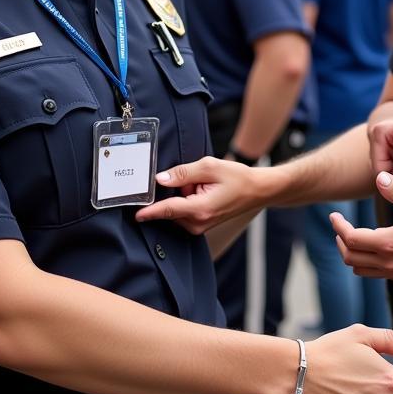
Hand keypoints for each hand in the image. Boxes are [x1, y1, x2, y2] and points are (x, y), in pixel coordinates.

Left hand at [135, 156, 264, 232]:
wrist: (257, 190)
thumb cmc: (237, 178)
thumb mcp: (209, 167)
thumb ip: (182, 173)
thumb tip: (160, 179)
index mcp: (199, 209)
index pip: (166, 210)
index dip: (148, 211)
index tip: (134, 214)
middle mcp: (197, 223)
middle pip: (170, 207)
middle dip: (175, 191)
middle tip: (196, 179)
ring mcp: (199, 226)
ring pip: (176, 209)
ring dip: (183, 195)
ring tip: (204, 185)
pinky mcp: (200, 225)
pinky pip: (184, 211)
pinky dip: (188, 200)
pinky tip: (204, 191)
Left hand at [331, 172, 392, 282]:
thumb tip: (379, 179)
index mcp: (390, 243)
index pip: (351, 239)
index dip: (338, 227)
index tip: (335, 216)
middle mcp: (390, 262)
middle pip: (350, 258)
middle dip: (341, 240)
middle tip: (340, 226)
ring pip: (360, 269)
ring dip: (352, 254)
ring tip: (352, 237)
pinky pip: (375, 274)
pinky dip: (365, 262)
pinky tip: (372, 247)